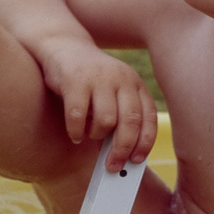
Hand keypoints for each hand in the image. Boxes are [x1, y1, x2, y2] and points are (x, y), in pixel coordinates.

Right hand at [39, 39, 157, 170]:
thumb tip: (122, 157)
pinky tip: (75, 134)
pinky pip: (78, 116)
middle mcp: (122, 78)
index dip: (145, 142)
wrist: (64, 48)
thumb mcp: (113, 93)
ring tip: (89, 135)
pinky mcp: (75, 79)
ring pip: (106, 120)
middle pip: (130, 122)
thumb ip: (121, 117)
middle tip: (113, 166)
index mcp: (135, 84)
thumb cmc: (91, 81)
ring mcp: (99, 77)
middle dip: (122, 149)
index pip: (148, 118)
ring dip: (97, 136)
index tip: (136, 161)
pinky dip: (77, 131)